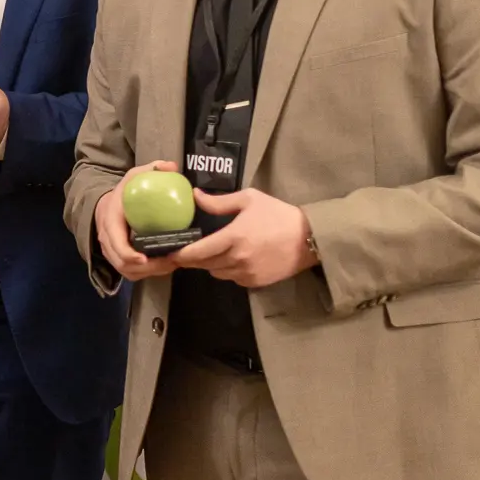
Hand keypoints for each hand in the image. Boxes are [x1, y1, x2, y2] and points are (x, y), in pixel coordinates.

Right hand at [97, 162, 185, 282]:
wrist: (105, 206)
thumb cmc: (123, 193)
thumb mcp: (134, 176)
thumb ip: (151, 169)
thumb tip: (171, 167)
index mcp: (110, 222)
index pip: (116, 244)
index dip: (130, 255)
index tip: (146, 257)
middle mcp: (108, 241)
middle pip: (124, 265)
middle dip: (149, 267)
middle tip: (172, 261)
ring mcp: (112, 253)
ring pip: (130, 272)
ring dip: (152, 272)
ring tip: (173, 264)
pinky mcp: (120, 260)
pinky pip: (133, 273)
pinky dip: (149, 273)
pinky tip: (166, 265)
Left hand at [172, 189, 317, 287]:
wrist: (309, 238)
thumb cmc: (278, 215)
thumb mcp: (249, 200)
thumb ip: (219, 202)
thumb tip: (195, 196)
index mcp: (234, 237)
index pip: (198, 252)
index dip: (180, 254)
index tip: (169, 252)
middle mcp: (237, 259)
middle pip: (203, 264)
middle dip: (193, 259)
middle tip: (184, 251)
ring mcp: (247, 273)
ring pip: (216, 273)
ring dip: (210, 264)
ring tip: (211, 252)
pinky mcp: (255, 283)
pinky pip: (232, 279)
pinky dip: (227, 271)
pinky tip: (232, 259)